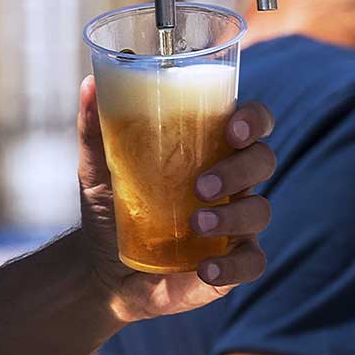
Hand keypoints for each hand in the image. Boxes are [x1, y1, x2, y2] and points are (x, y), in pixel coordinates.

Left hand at [73, 76, 274, 324]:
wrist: (98, 271)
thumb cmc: (111, 208)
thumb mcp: (98, 168)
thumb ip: (97, 128)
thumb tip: (91, 82)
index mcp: (211, 149)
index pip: (252, 123)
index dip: (254, 120)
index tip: (232, 128)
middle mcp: (233, 182)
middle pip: (262, 160)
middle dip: (241, 168)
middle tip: (202, 185)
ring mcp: (236, 223)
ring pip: (260, 210)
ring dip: (234, 215)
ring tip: (194, 225)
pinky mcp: (232, 264)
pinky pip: (253, 261)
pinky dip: (234, 265)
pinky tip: (206, 268)